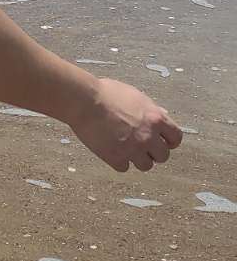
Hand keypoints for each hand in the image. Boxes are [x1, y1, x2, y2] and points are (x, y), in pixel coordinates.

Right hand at [67, 77, 182, 172]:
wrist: (85, 101)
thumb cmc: (107, 93)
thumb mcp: (135, 95)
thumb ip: (151, 109)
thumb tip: (162, 116)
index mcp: (156, 119)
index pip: (176, 138)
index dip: (170, 142)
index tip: (163, 143)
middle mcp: (148, 136)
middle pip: (163, 156)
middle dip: (153, 152)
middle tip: (142, 147)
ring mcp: (133, 149)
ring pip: (146, 166)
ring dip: (137, 159)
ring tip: (126, 150)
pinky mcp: (116, 158)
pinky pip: (124, 167)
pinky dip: (119, 161)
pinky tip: (112, 151)